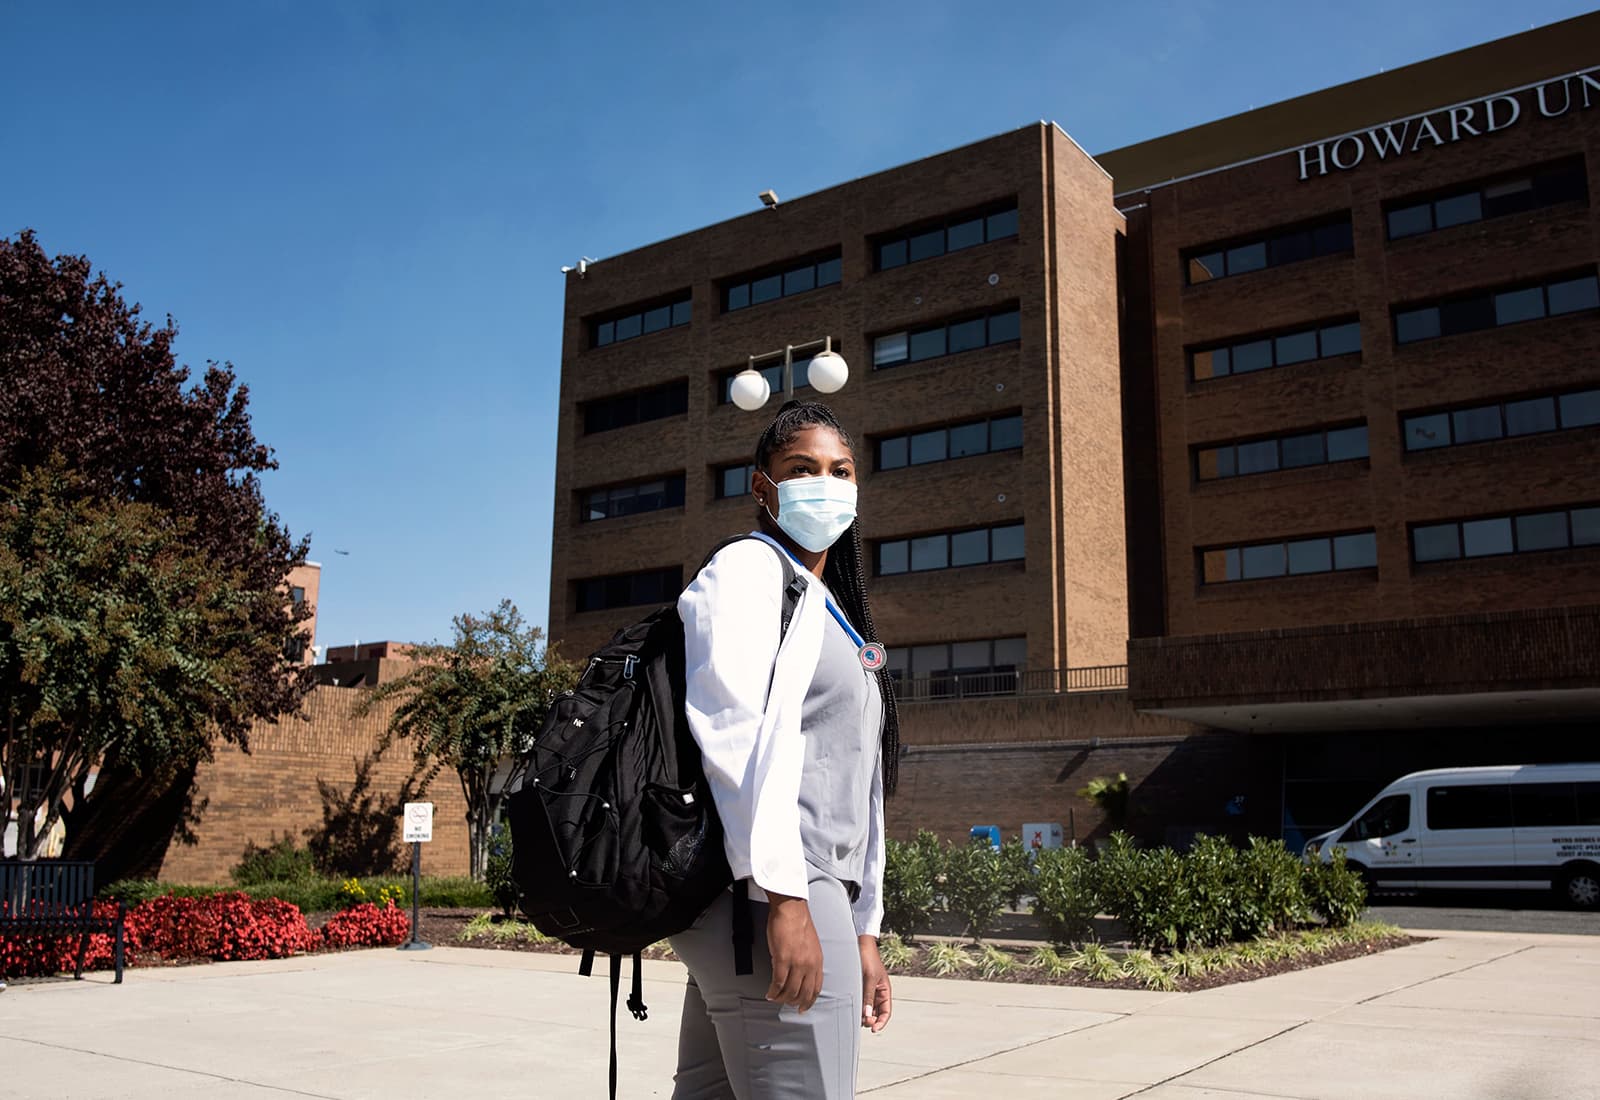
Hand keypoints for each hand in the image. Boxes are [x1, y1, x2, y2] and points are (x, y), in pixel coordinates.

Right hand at [765, 894, 822, 1012]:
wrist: (792, 909)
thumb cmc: (799, 923)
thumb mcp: (812, 945)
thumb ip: (809, 960)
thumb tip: (801, 974)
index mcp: (818, 961)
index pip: (816, 989)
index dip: (809, 1001)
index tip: (802, 1008)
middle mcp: (810, 965)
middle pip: (803, 993)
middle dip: (794, 1002)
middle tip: (785, 1004)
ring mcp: (796, 963)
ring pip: (790, 991)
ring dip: (781, 998)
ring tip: (774, 999)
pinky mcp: (782, 959)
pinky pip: (778, 983)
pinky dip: (773, 991)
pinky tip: (769, 993)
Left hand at [859, 936, 891, 1032]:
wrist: (860, 945)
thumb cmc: (868, 959)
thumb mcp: (870, 979)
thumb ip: (868, 997)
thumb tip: (867, 1015)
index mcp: (884, 991)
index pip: (886, 1012)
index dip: (881, 1022)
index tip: (873, 1030)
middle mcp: (877, 993)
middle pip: (875, 1013)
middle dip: (870, 1020)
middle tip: (862, 1021)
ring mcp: (867, 991)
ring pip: (866, 1009)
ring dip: (862, 1014)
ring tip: (855, 1015)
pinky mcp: (859, 988)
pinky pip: (859, 1002)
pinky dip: (856, 1007)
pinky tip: (850, 1009)